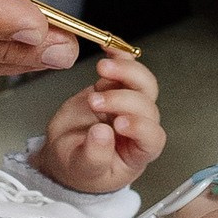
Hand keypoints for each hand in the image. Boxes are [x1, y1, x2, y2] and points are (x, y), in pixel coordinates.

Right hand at [37, 54, 163, 193]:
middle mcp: (140, 125)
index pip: (152, 137)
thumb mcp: (83, 169)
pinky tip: (109, 48)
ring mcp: (129, 104)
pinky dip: (119, 56)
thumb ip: (94, 155)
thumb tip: (102, 133)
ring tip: (103, 68)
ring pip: (142, 82)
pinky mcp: (115, 88)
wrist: (66, 152)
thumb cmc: (80, 167)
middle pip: (146, 105)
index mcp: (139, 151)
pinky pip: (125, 68)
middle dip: (121, 99)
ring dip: (126, 71)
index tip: (119, 124)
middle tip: (95, 101)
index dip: (140, 127)